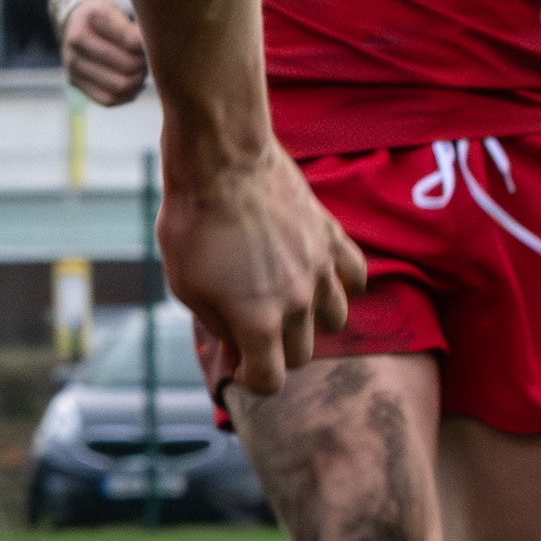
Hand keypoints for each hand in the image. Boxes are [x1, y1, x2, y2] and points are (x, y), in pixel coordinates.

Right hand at [59, 0, 147, 105]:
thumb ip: (135, 27)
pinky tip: (132, 82)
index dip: (148, 45)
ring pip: (119, 86)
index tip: (156, 42)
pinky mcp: (76, 83)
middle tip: (151, 57)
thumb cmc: (104, 16)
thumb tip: (155, 49)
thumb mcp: (117, 10)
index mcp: (88, 20)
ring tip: (142, 69)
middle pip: (127, 65)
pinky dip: (127, 94)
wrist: (76, 22)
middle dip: (144, 64)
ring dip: (138, 80)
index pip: (130, 40)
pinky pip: (108, 99)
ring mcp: (73, 67)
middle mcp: (74, 46)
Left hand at [160, 149, 361, 398]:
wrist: (221, 160)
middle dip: (276, 351)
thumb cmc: (192, 223)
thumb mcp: (186, 285)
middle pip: (302, 354)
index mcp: (257, 320)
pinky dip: (342, 283)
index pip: (269, 380)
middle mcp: (298, 302)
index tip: (238, 364)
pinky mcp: (332, 237)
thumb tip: (237, 350)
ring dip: (311, 320)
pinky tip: (319, 276)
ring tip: (287, 301)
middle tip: (253, 328)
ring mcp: (321, 268)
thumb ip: (217, 327)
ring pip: (336, 319)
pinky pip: (355, 277)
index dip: (250, 379)